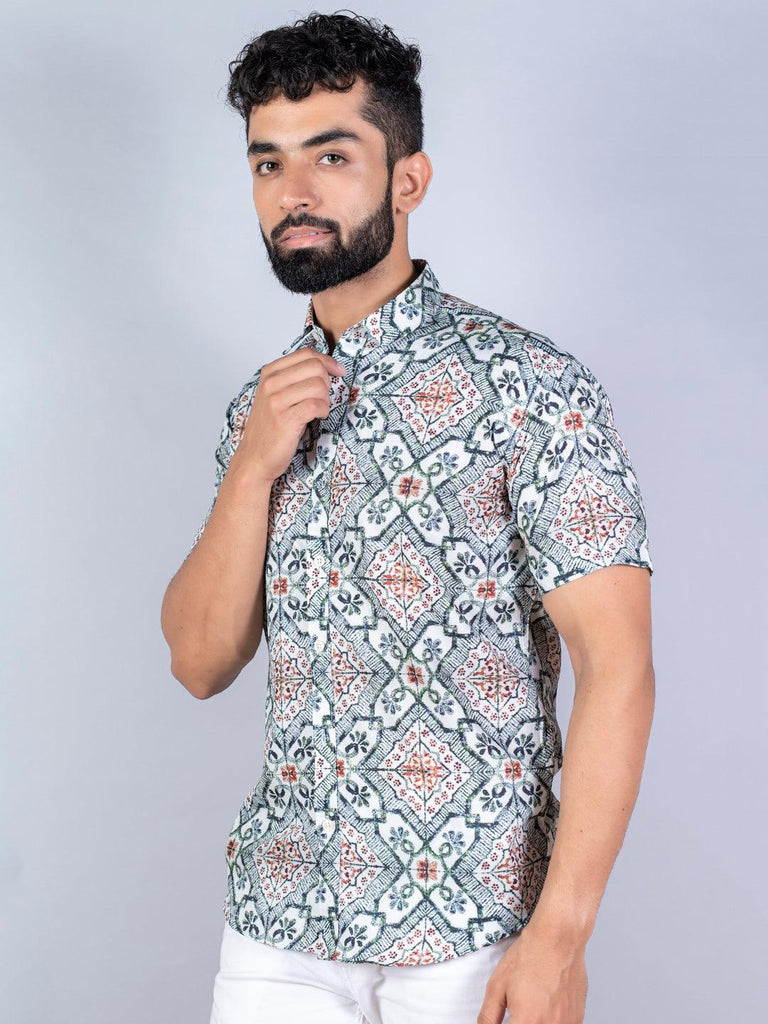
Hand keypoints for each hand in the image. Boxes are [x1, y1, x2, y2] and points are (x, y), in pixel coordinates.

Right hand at [233, 346, 345, 483]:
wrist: (255, 457)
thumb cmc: (270, 427)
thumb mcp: (276, 395)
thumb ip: (294, 377)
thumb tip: (325, 364)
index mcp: (269, 372)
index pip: (306, 353)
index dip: (328, 361)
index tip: (338, 371)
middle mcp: (271, 383)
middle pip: (315, 367)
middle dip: (327, 381)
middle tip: (323, 397)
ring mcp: (276, 401)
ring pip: (318, 385)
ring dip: (326, 399)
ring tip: (318, 409)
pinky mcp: (285, 419)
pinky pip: (316, 405)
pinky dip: (323, 410)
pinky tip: (318, 416)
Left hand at [476, 926, 587, 1023]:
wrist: (558, 938)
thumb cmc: (530, 956)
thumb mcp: (497, 985)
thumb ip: (488, 1016)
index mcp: (527, 1021)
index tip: (507, 1020)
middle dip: (520, 1022)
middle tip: (519, 1010)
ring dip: (536, 1021)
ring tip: (533, 1005)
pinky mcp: (578, 1018)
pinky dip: (551, 1021)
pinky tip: (546, 1007)